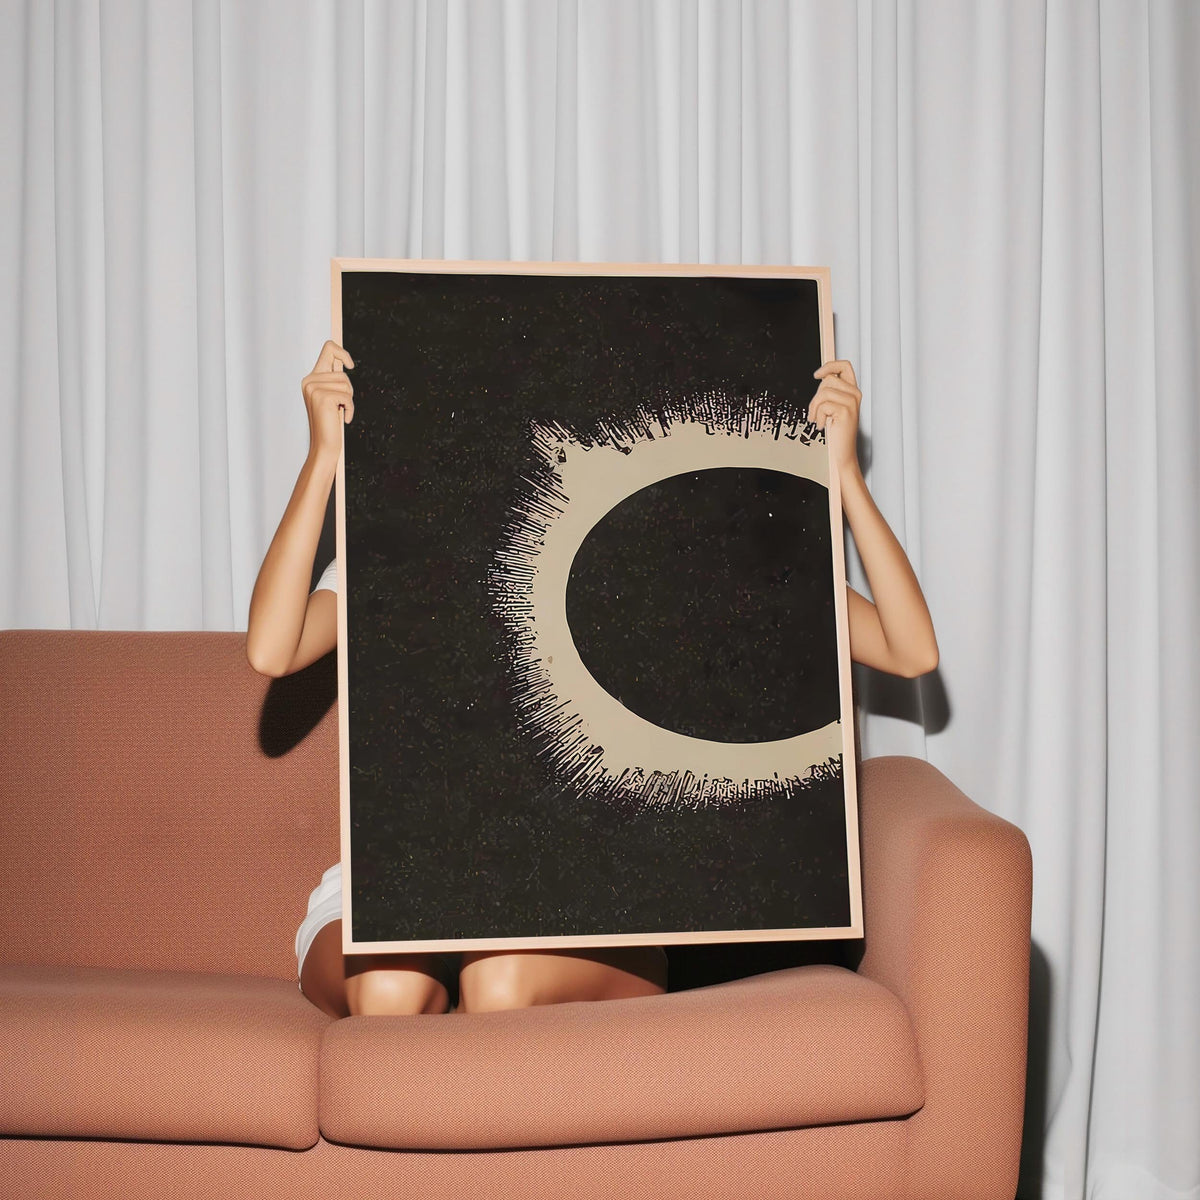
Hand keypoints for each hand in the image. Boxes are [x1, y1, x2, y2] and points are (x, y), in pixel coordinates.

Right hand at [302, 340, 354, 462]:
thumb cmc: (331, 422)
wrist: (324, 445)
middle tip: (340, 405)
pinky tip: (343, 419)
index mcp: (311, 378)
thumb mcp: (333, 396)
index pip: (328, 348)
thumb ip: (334, 379)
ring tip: (338, 412)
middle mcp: (309, 380)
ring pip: (346, 384)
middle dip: (348, 390)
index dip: (343, 352)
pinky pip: (348, 397)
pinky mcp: (322, 397)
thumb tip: (344, 360)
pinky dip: (351, 409)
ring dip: (349, 400)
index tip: (350, 365)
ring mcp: (314, 388)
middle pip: (343, 372)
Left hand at [808, 360, 861, 475]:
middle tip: (816, 412)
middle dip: (816, 396)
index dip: (829, 365)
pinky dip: (818, 417)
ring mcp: (852, 402)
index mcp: (852, 390)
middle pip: (828, 379)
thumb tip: (821, 376)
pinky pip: (823, 405)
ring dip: (814, 408)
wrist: (843, 451)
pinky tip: (823, 426)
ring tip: (817, 419)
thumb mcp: (833, 406)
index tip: (817, 375)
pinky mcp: (846, 411)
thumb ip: (830, 391)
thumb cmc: (837, 430)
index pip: (844, 365)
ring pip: (823, 392)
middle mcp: (855, 393)